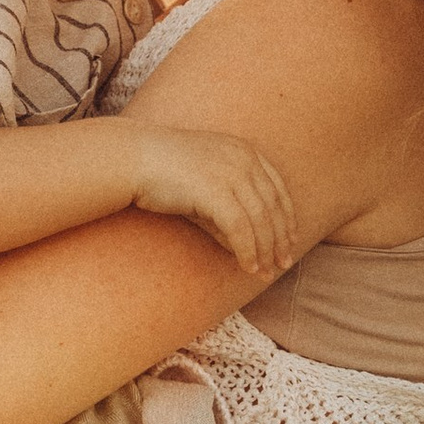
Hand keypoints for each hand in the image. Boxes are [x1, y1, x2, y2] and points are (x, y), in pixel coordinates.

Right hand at [125, 125, 297, 278]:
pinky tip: (247, 267)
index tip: (290, 240)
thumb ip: (228, 207)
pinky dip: (247, 250)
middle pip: (274, 206)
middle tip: (283, 265)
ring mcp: (231, 173)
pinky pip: (240, 228)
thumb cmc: (163, 171)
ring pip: (260, 220)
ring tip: (264, 272)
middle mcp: (243, 159)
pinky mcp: (216, 191)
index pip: (278, 189)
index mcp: (244, 150)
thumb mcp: (205, 183)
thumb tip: (245, 244)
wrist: (133, 158)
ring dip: (265, 250)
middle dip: (280, 239)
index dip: (287, 218)